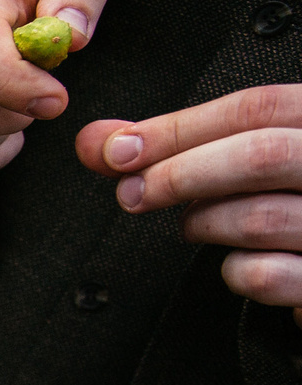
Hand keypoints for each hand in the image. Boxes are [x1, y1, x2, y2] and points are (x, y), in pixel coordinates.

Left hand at [78, 85, 301, 311]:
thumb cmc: (296, 197)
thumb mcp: (256, 153)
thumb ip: (183, 144)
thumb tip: (101, 141)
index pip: (257, 108)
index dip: (178, 128)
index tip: (118, 149)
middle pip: (259, 154)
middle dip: (179, 174)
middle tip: (134, 193)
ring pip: (257, 217)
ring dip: (202, 224)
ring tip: (194, 226)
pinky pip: (266, 275)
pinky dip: (234, 272)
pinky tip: (239, 262)